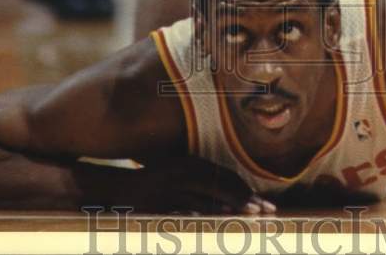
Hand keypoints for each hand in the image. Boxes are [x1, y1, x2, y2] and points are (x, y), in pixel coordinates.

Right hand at [133, 157, 275, 214]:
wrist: (122, 187)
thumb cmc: (155, 182)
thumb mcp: (180, 175)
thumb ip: (202, 183)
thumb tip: (229, 202)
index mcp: (190, 164)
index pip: (224, 176)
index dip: (244, 188)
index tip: (261, 201)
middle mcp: (184, 172)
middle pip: (220, 185)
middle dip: (243, 198)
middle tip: (264, 210)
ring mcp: (173, 186)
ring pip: (206, 197)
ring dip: (229, 205)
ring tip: (249, 214)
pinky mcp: (162, 201)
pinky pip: (186, 208)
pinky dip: (204, 213)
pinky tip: (219, 220)